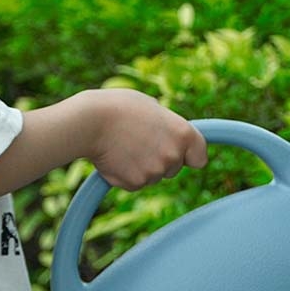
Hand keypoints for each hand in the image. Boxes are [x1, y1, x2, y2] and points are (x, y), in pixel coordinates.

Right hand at [84, 89, 207, 190]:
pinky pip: (135, 183)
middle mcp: (174, 155)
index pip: (200, 157)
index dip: (190, 156)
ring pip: (153, 176)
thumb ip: (167, 124)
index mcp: (183, 134)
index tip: (184, 155)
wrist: (89, 122)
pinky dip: (126, 174)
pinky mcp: (136, 183)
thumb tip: (168, 133)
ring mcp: (156, 172)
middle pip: (174, 168)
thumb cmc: (118, 107)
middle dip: (160, 159)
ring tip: (123, 145)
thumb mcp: (152, 107)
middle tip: (138, 141)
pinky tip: (115, 157)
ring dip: (142, 166)